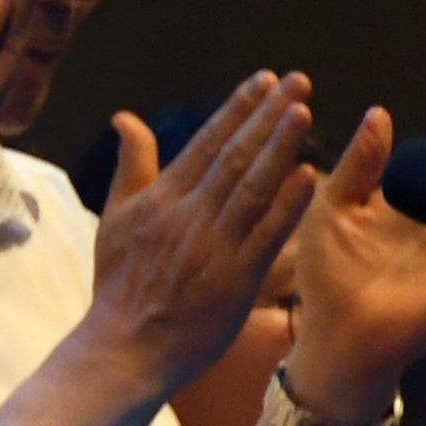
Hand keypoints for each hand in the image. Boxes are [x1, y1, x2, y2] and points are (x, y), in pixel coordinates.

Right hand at [79, 72, 316, 397]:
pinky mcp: (236, 279)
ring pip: (252, 187)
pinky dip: (287, 205)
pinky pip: (266, 235)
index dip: (237, 109)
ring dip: (279, 147)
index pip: (205, 143)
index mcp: (160, 199)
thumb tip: (126, 117)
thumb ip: (130, 165)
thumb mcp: (116, 218)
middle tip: (297, 81)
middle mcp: (188, 216)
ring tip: (304, 112)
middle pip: (233, 156)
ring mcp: (213, 246)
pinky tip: (310, 177)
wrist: (125, 346)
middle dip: (267, 115)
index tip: (264, 80)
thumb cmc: (119, 284)